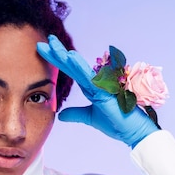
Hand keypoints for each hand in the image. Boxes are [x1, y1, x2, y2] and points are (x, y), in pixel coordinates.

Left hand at [37, 35, 157, 147]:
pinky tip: (70, 56)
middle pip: (71, 65)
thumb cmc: (116, 123)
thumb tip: (60, 114)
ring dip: (64, 56)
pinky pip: (89, 76)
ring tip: (52, 44)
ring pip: (78, 67)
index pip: (69, 70)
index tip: (42, 49)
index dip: (56, 59)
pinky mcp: (105, 91)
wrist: (133, 132)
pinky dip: (80, 66)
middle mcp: (94, 82)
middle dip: (56, 53)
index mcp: (90, 86)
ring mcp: (100, 84)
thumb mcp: (89, 117)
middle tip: (42, 41)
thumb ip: (75, 113)